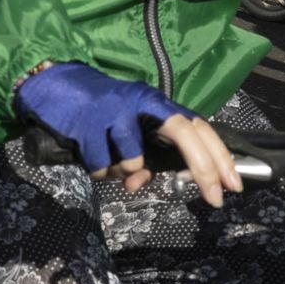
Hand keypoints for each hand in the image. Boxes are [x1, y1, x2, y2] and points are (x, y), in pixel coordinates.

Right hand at [15, 62, 240, 206]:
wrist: (50, 84)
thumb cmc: (94, 107)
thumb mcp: (125, 127)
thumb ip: (142, 153)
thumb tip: (140, 183)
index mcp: (154, 102)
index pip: (197, 126)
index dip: (220, 156)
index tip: (234, 186)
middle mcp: (140, 101)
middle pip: (185, 133)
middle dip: (204, 169)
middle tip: (215, 199)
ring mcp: (114, 111)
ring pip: (135, 161)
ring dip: (123, 172)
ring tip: (109, 161)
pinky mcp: (88, 123)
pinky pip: (103, 166)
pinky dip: (98, 171)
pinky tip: (90, 156)